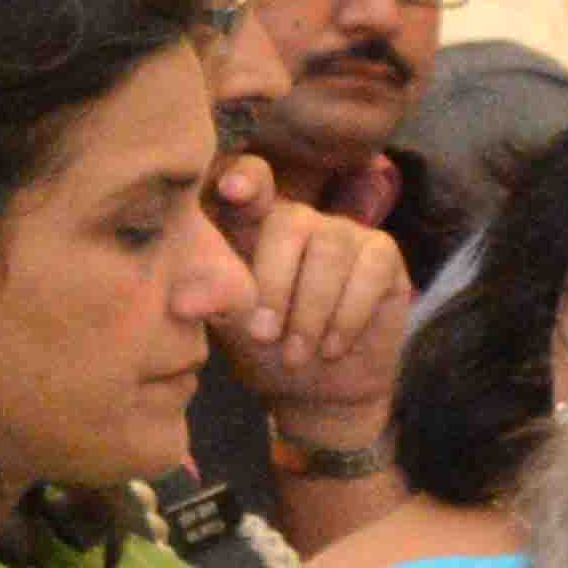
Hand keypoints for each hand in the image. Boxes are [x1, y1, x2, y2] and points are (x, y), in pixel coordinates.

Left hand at [211, 178, 416, 439]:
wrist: (322, 389)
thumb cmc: (269, 350)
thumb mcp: (233, 330)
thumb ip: (213, 306)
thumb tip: (183, 304)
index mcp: (254, 227)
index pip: (253, 182)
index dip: (248, 179)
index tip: (232, 189)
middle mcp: (301, 222)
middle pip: (290, 223)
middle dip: (275, 284)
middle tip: (264, 336)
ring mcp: (346, 234)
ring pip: (331, 252)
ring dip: (312, 311)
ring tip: (298, 354)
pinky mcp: (383, 256)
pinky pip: (369, 273)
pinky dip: (348, 317)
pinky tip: (333, 347)